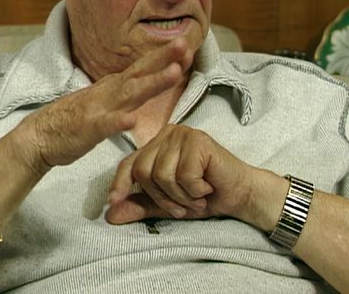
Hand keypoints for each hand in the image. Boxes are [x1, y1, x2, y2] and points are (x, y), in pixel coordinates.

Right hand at [16, 38, 194, 174]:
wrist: (40, 136)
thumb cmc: (75, 120)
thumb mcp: (106, 101)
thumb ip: (126, 91)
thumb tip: (147, 80)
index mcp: (115, 86)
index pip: (144, 68)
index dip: (165, 56)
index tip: (186, 44)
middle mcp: (110, 92)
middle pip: (141, 72)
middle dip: (165, 58)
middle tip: (185, 43)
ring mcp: (99, 108)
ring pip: (130, 94)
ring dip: (152, 82)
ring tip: (174, 72)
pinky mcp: (88, 129)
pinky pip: (105, 125)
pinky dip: (118, 122)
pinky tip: (132, 120)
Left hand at [105, 123, 266, 224]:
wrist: (239, 195)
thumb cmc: (203, 197)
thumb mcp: (166, 205)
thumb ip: (140, 206)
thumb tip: (109, 215)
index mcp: (156, 145)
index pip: (129, 163)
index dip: (120, 184)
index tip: (112, 202)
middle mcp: (167, 134)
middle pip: (144, 171)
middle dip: (163, 197)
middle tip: (184, 205)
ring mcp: (183, 134)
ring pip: (163, 174)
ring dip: (182, 196)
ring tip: (198, 195)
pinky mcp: (198, 140)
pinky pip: (184, 175)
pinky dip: (196, 189)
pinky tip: (208, 186)